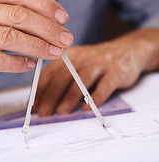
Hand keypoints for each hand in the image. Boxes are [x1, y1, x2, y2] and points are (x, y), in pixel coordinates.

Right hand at [0, 0, 72, 101]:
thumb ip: (12, 17)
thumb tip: (50, 25)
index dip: (44, 5)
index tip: (62, 18)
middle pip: (17, 15)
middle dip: (47, 29)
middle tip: (65, 40)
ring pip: (9, 37)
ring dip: (37, 46)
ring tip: (53, 53)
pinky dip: (17, 63)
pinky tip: (30, 65)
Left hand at [33, 29, 158, 115]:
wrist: (128, 49)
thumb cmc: (96, 61)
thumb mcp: (77, 62)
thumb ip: (62, 76)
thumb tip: (44, 99)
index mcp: (69, 55)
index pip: (50, 72)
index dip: (40, 89)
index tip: (33, 104)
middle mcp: (82, 57)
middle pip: (63, 76)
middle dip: (50, 95)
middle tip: (43, 112)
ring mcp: (99, 63)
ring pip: (81, 80)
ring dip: (70, 97)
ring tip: (61, 111)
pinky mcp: (116, 71)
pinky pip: (105, 85)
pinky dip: (95, 97)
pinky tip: (87, 108)